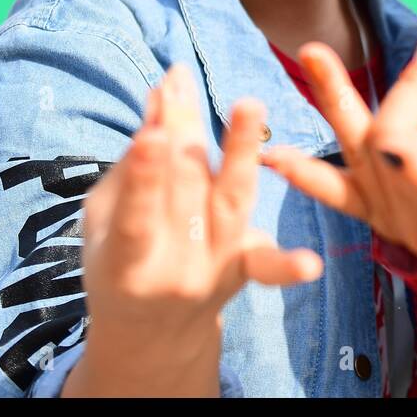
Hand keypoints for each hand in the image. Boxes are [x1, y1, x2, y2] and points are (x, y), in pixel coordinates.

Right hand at [67, 64, 321, 395]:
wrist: (153, 333)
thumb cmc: (122, 257)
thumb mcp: (107, 216)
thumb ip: (137, 158)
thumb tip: (167, 87)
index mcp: (126, 264)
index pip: (135, 216)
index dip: (143, 177)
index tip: (153, 135)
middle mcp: (173, 271)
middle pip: (183, 190)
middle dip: (182, 133)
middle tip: (180, 83)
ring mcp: (213, 272)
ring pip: (228, 203)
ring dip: (240, 152)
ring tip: (249, 106)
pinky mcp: (246, 269)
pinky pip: (269, 266)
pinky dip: (288, 266)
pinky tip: (310, 264)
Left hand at [261, 32, 416, 259]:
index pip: (407, 141)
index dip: (415, 90)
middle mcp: (408, 212)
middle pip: (376, 141)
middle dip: (380, 89)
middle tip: (369, 48)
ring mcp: (384, 212)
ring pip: (350, 152)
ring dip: (330, 99)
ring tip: (310, 54)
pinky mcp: (370, 208)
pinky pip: (334, 192)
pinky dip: (304, 174)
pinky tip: (272, 155)